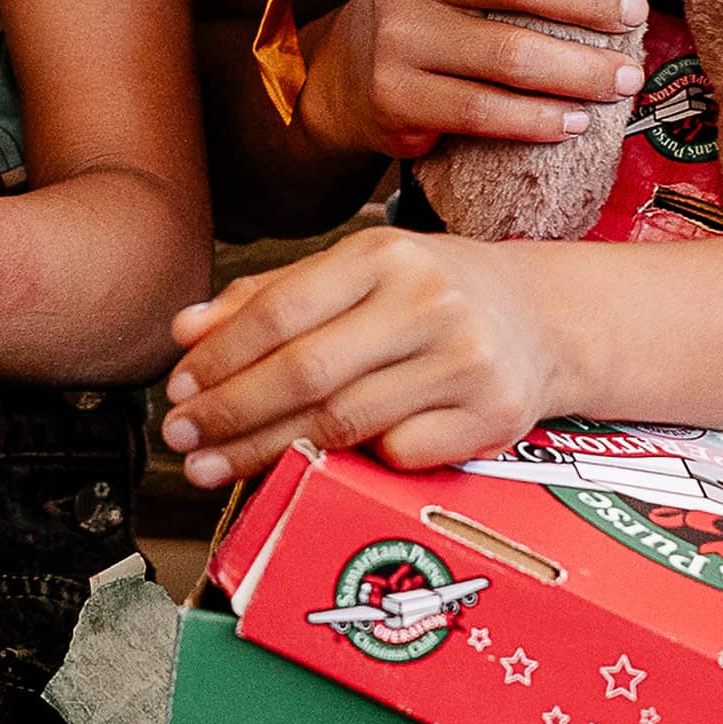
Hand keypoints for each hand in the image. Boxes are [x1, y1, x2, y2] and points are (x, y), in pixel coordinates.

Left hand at [158, 222, 568, 486]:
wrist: (546, 320)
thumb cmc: (430, 294)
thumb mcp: (358, 273)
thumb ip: (270, 297)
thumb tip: (185, 331)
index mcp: (385, 255)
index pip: (283, 310)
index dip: (221, 356)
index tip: (177, 389)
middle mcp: (429, 302)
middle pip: (308, 372)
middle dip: (231, 412)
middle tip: (182, 441)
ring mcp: (466, 362)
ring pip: (346, 422)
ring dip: (267, 452)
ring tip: (215, 468)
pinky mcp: (493, 417)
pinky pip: (398, 456)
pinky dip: (352, 464)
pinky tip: (317, 465)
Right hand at [298, 0, 650, 161]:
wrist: (349, 70)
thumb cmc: (436, 2)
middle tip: (637, 14)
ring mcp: (399, 32)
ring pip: (510, 55)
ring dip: (581, 71)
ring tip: (625, 76)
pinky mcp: (397, 93)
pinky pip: (484, 110)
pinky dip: (539, 120)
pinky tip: (574, 121)